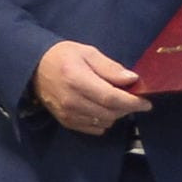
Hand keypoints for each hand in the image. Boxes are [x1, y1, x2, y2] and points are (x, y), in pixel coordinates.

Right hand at [30, 40, 151, 135]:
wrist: (34, 68)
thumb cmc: (63, 56)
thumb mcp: (88, 53)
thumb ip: (110, 67)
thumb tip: (132, 79)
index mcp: (78, 80)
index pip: (111, 97)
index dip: (132, 102)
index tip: (146, 102)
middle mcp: (72, 101)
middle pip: (110, 112)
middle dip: (127, 107)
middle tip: (131, 97)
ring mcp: (68, 114)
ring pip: (105, 122)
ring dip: (116, 114)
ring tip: (115, 100)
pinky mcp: (66, 122)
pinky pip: (94, 128)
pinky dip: (104, 120)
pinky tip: (103, 108)